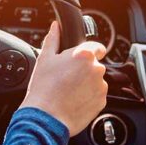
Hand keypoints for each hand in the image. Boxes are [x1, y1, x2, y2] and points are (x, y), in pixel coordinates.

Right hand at [20, 21, 107, 136]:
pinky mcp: (101, 102)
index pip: (97, 47)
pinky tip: (74, 100)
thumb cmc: (44, 88)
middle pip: (94, 64)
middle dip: (84, 69)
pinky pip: (97, 95)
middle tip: (67, 77)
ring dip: (87, 83)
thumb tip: (56, 27)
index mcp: (84, 55)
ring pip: (96, 80)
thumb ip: (53, 39)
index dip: (90, 51)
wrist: (46, 117)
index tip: (83, 57)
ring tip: (69, 90)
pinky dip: (88, 96)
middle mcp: (96, 69)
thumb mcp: (45, 58)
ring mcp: (101, 87)